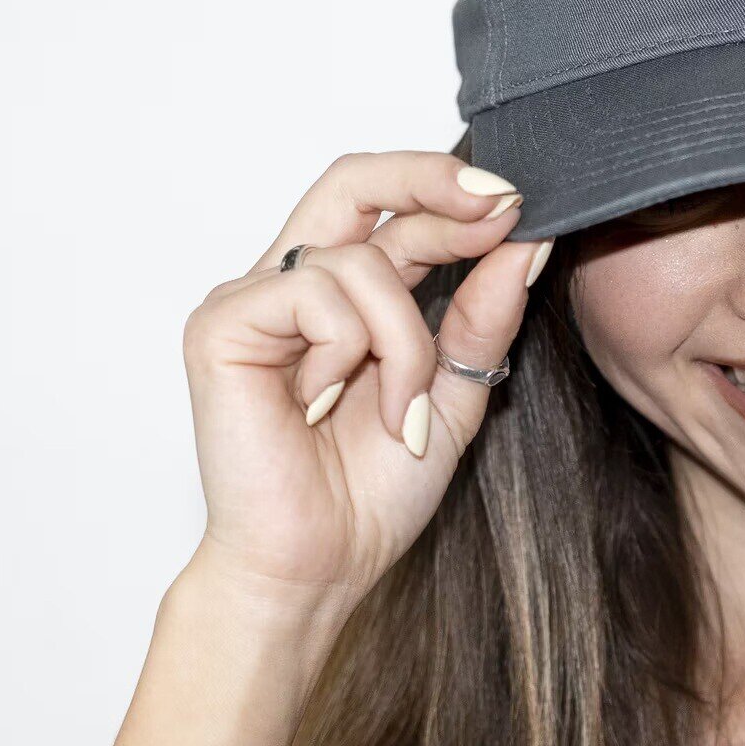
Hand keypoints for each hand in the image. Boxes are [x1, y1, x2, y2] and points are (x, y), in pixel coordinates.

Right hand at [180, 151, 548, 618]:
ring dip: (403, 338)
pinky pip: (312, 294)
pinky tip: (327, 406)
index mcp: (344, 292)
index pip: (394, 207)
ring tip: (396, 411)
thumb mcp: (454, 390)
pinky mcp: (220, 325)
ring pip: (357, 259)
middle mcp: (293, 282)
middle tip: (498, 205)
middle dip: (433, 182)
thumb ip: (482, 316)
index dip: (454, 195)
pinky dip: (347, 352)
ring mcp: (251, 299)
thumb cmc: (372, 492)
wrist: (319, 566)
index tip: (519, 205)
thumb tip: (524, 242)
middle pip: (354, 179)